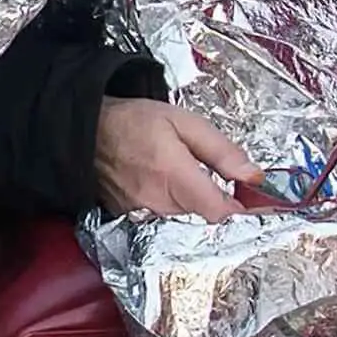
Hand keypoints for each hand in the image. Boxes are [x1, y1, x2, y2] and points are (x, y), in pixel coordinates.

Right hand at [92, 99, 263, 220]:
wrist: (83, 131)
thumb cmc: (133, 120)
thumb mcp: (184, 122)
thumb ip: (221, 151)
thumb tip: (253, 175)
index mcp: (176, 176)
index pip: (221, 211)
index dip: (241, 206)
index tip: (250, 195)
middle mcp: (159, 202)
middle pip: (203, 210)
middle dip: (210, 192)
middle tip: (200, 164)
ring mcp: (142, 212)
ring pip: (183, 212)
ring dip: (187, 194)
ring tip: (171, 164)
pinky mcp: (129, 215)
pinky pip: (161, 211)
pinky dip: (165, 197)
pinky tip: (154, 175)